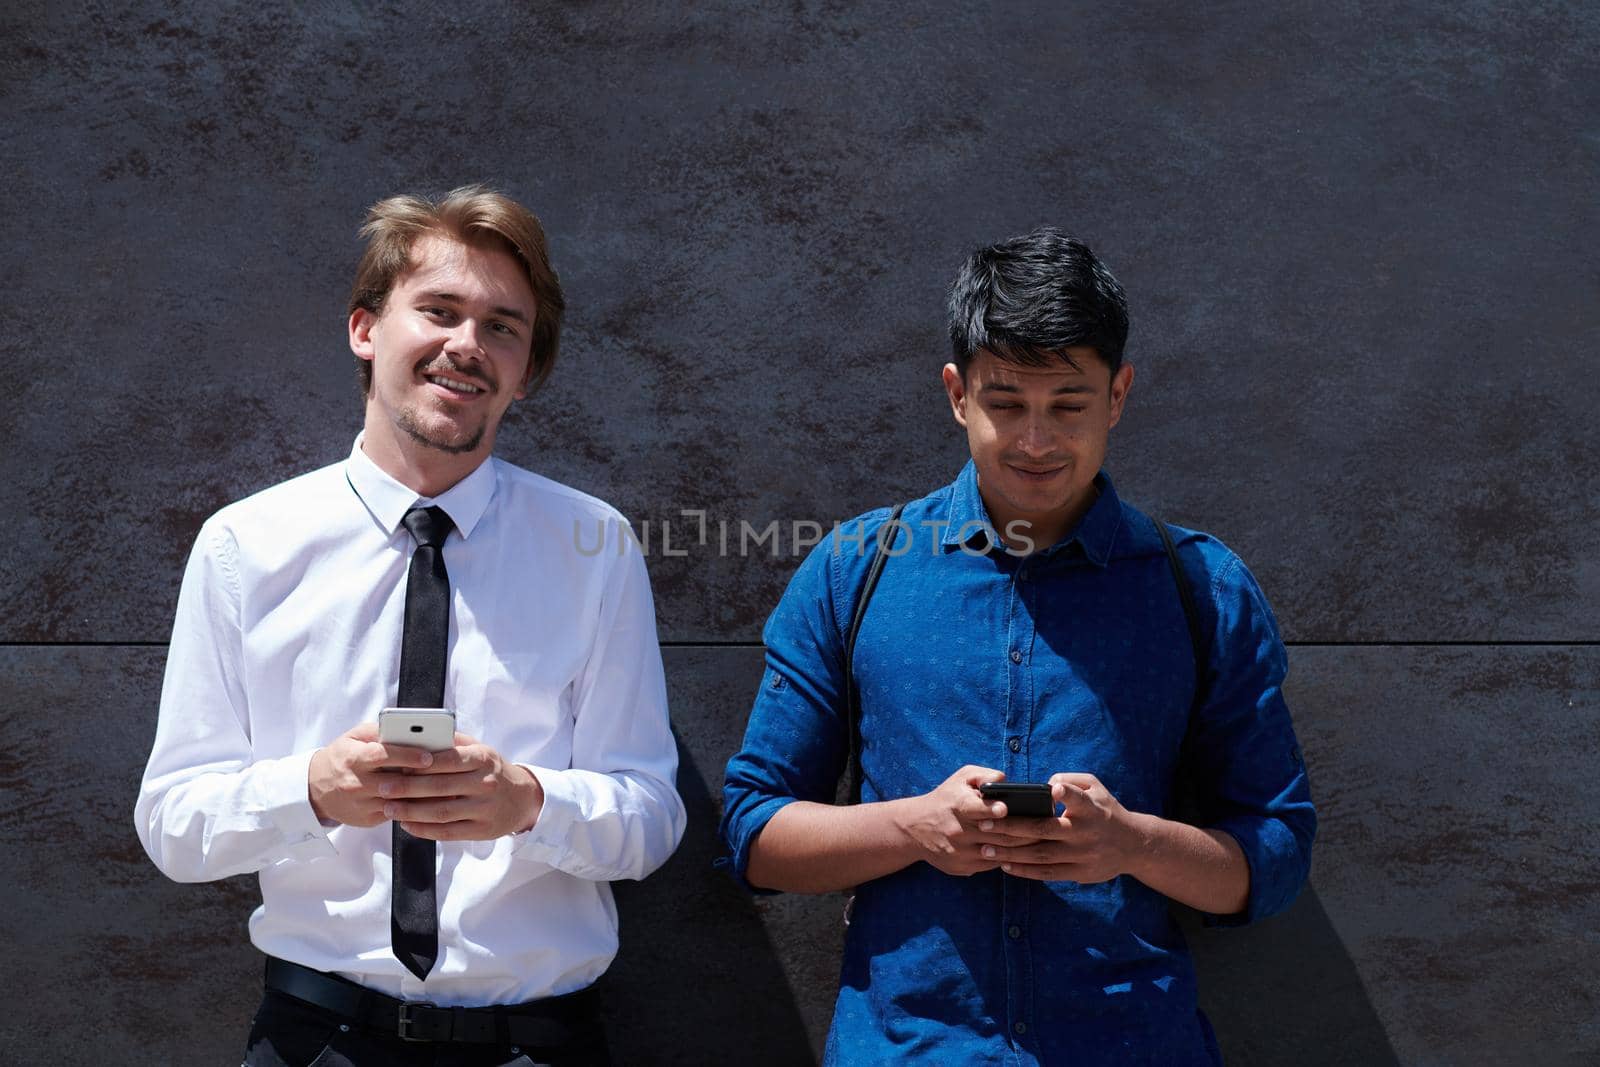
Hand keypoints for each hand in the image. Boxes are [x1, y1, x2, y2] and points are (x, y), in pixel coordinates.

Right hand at [307, 723, 436, 826]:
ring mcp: (362, 805)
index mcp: (353, 759)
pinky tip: (433, 799)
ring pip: (398, 802)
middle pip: (393, 782)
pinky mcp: (368, 819)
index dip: (406, 756)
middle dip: (421, 778)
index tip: (428, 756)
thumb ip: (377, 731)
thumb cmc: (342, 757)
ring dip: (423, 795)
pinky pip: (396, 814)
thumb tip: (407, 728)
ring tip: (447, 786)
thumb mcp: (353, 738)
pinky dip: (415, 807)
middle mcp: (356, 783)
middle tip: (446, 773)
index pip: (382, 756)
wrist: (315, 790)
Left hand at [377, 732, 544, 840]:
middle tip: (383, 788)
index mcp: (483, 758)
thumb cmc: (492, 770)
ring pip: (441, 812)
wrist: (522, 799)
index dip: (420, 764)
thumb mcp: (481, 750)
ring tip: (389, 808)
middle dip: (407, 788)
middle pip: (440, 787)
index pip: (447, 759)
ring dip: (411, 812)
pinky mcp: (481, 830)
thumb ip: (454, 742)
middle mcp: (485, 783)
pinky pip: (447, 831)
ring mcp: (484, 809)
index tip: (395, 765)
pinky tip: (407, 825)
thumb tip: (420, 735)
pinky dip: (424, 829)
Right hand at [894, 765, 1032, 876]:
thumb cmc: (946, 798)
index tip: (1004, 809)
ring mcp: (959, 852)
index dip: (991, 809)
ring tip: (1041, 840)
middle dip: (1021, 831)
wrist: (915, 828)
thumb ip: (984, 775)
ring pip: (998, 852)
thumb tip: (1004, 779)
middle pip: (996, 834)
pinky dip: (1008, 859)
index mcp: (957, 806)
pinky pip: (991, 865)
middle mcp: (957, 831)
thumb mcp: (960, 779)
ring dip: (1020, 848)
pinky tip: (1023, 853)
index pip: (975, 809)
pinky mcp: (962, 867)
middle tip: (1043, 827)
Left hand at [979, 772, 1145, 883]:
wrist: (1133, 845)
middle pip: (1045, 831)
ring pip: (1041, 855)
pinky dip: (1025, 871)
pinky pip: (1047, 873)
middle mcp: (1086, 833)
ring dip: (1011, 853)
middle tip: (985, 824)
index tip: (1054, 789)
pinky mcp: (1079, 873)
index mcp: (1091, 808)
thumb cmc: (1106, 810)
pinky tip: (1005, 865)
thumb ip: (1073, 780)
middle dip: (1012, 827)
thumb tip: (1047, 784)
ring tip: (985, 848)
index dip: (1068, 794)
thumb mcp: (1097, 788)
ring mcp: (1082, 855)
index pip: (1079, 799)